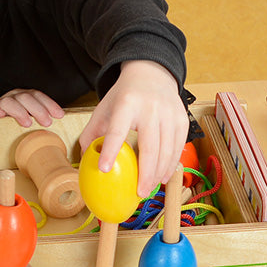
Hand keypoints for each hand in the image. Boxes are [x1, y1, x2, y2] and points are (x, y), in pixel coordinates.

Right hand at [0, 89, 64, 127]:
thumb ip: (44, 120)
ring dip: (20, 111)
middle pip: (25, 97)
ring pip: (9, 101)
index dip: (49, 104)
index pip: (37, 95)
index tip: (59, 115)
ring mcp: (0, 103)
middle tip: (47, 123)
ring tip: (27, 123)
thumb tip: (62, 122)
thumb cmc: (19, 129)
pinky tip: (0, 115)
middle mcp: (13, 97)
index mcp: (25, 97)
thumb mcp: (34, 123)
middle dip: (38, 109)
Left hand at [78, 60, 187, 196]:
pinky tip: (163, 177)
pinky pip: (179, 147)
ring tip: (149, 189)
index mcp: (127, 103)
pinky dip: (171, 164)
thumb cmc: (124, 96)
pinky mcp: (182, 118)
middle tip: (138, 194)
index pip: (117, 130)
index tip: (104, 169)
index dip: (110, 150)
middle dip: (145, 174)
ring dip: (159, 173)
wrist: (151, 73)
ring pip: (167, 150)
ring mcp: (169, 113)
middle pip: (150, 147)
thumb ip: (92, 133)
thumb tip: (84, 160)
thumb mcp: (104, 108)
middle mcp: (151, 107)